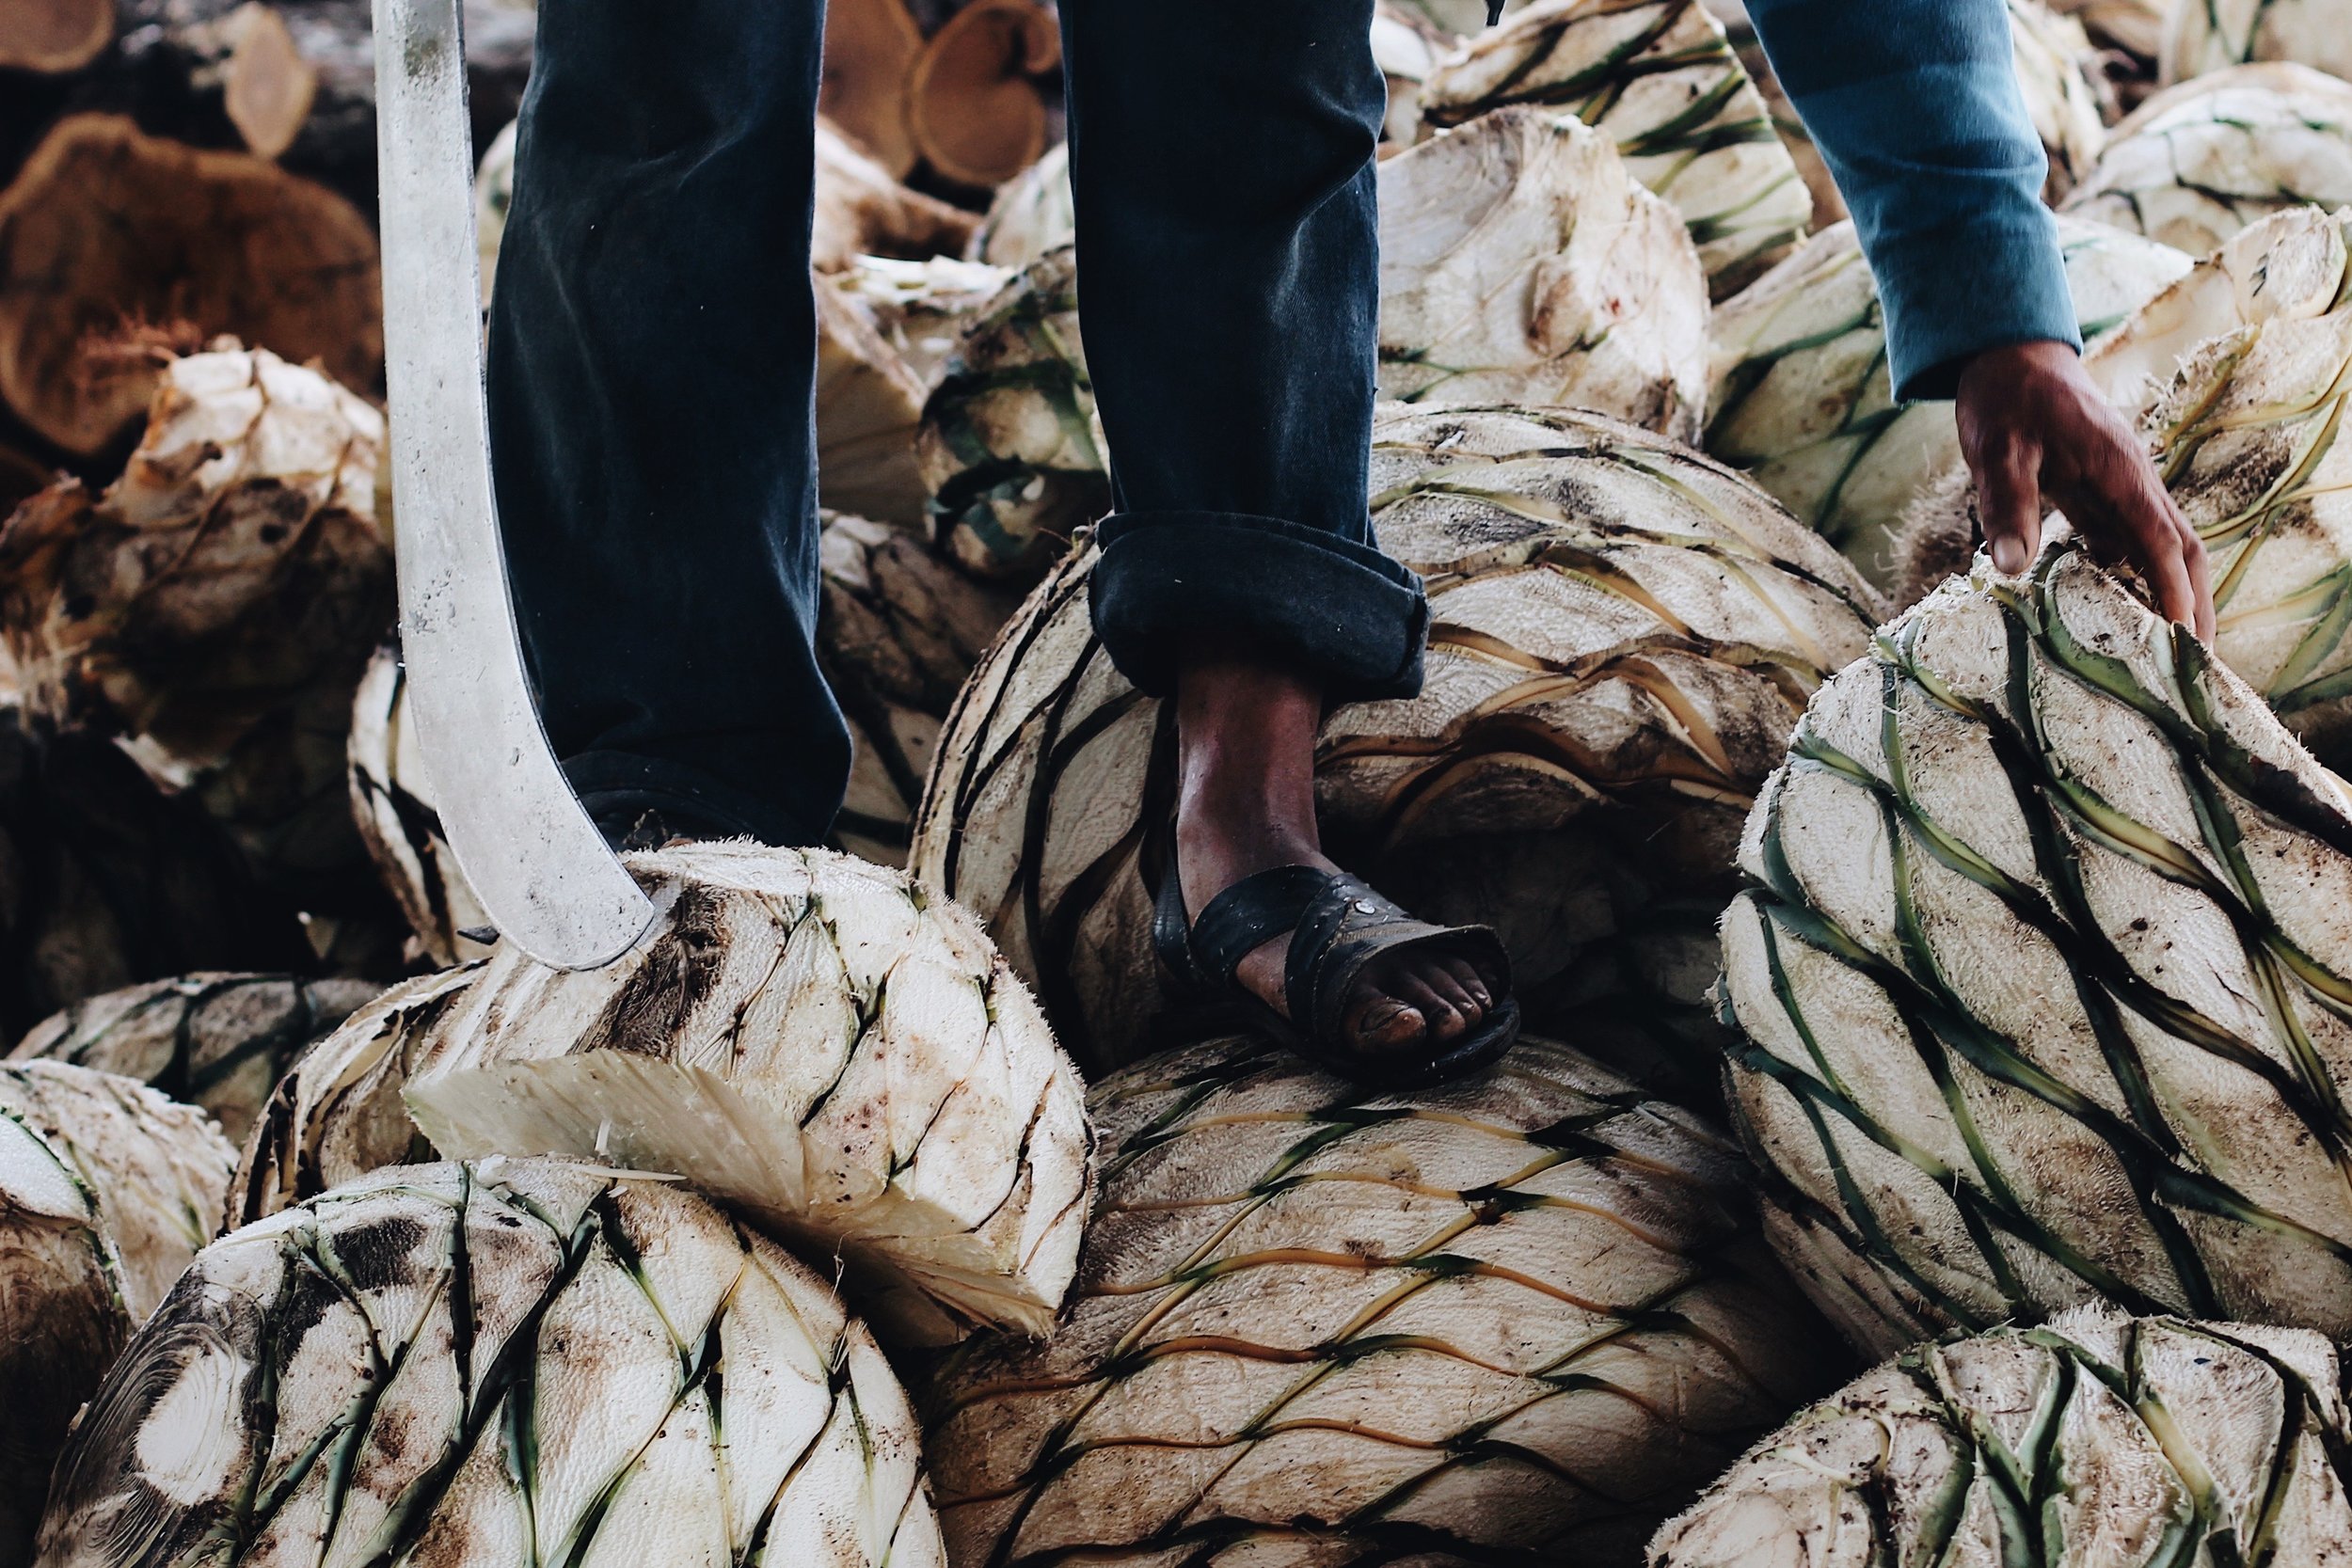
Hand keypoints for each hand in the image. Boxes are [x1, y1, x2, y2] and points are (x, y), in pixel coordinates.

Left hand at [1954, 339, 2214, 640]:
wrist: (2010, 360)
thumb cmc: (2007, 400)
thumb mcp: (1997, 453)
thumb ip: (2007, 506)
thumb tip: (2010, 568)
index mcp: (2119, 472)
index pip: (2161, 542)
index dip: (2174, 592)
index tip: (2182, 639)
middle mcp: (2132, 483)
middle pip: (2181, 549)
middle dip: (2193, 603)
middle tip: (2193, 663)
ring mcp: (2119, 489)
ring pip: (2158, 548)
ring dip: (2168, 594)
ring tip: (2164, 653)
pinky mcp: (2100, 493)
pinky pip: (2127, 541)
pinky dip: (2132, 577)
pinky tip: (2116, 613)